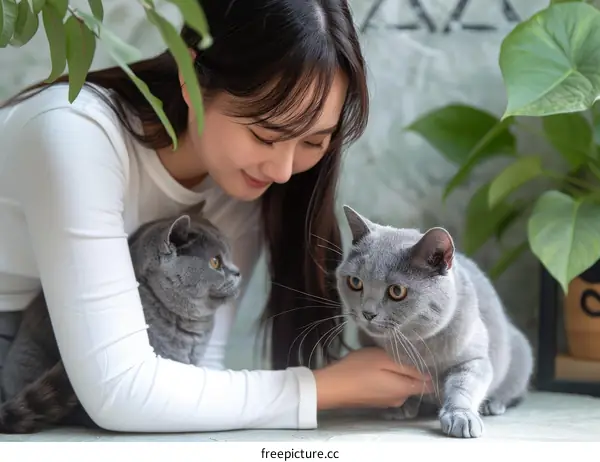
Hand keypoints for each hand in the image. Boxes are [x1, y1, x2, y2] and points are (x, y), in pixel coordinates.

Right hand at [313, 347, 431, 410]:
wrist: (332, 387)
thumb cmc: (358, 369)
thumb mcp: (384, 359)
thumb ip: (408, 367)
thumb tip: (429, 375)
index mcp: (404, 389)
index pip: (428, 385)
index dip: (429, 371)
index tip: (424, 358)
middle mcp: (399, 399)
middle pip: (413, 384)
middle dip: (410, 371)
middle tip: (398, 353)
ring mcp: (386, 402)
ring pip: (400, 386)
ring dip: (397, 374)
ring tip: (385, 359)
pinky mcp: (375, 401)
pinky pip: (388, 389)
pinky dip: (386, 380)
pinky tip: (375, 370)